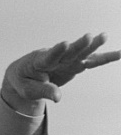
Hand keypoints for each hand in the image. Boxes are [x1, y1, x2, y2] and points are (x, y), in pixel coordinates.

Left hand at [1, 32, 119, 108]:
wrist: (23, 73)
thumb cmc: (23, 81)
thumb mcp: (27, 90)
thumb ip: (42, 91)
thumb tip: (58, 98)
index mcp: (40, 61)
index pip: (49, 55)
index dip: (57, 50)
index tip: (65, 43)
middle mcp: (55, 57)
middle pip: (69, 51)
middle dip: (79, 45)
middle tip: (89, 37)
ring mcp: (66, 60)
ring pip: (82, 53)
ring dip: (93, 46)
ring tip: (104, 36)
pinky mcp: (74, 64)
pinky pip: (90, 62)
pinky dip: (103, 58)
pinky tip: (119, 54)